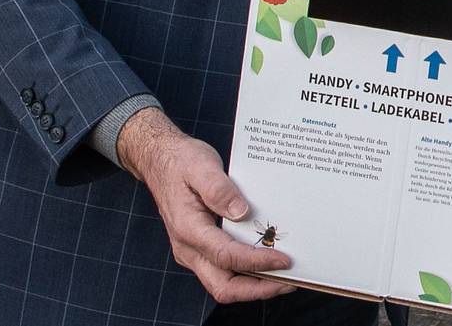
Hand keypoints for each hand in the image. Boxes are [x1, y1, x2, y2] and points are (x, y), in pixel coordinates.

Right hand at [115, 108, 291, 302]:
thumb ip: (219, 189)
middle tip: (290, 281)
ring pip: (224, 282)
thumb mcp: (200, 166)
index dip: (257, 261)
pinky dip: (248, 272)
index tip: (284, 259)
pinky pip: (225, 270)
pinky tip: (269, 261)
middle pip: (222, 286)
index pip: (226, 256)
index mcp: (188, 229)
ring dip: (255, 284)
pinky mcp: (202, 248)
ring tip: (286, 276)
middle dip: (257, 289)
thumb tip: (241, 212)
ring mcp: (195, 251)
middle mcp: (189, 248)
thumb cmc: (182, 162)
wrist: (161, 162)